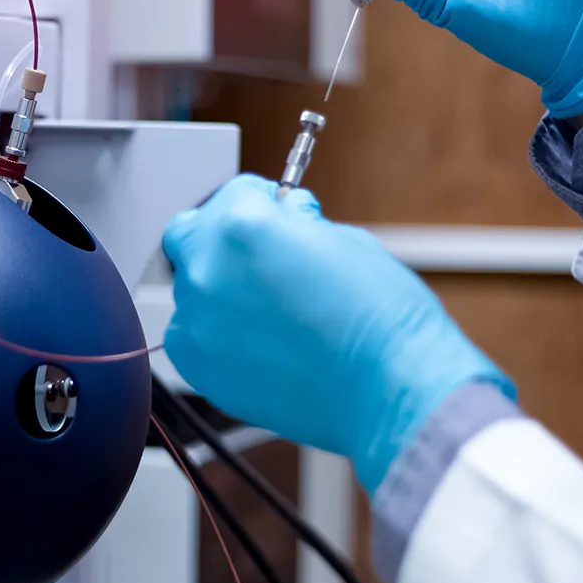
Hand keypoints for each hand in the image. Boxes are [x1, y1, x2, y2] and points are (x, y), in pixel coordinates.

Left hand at [161, 176, 512, 490]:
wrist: (391, 390)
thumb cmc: (381, 318)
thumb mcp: (343, 240)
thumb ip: (294, 227)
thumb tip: (282, 223)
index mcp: (242, 226)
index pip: (232, 193)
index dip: (261, 201)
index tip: (273, 212)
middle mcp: (209, 271)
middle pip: (191, 235)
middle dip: (222, 238)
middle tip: (259, 255)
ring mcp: (199, 324)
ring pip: (191, 292)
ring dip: (220, 291)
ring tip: (272, 311)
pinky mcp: (200, 370)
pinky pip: (194, 339)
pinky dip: (218, 335)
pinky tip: (262, 342)